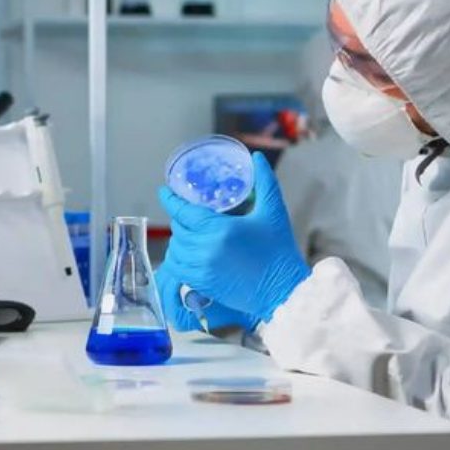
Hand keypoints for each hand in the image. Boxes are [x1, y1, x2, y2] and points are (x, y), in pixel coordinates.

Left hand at [158, 152, 310, 321]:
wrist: (284, 291)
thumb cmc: (279, 250)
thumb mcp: (273, 211)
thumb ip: (264, 181)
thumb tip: (255, 158)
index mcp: (219, 229)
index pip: (183, 211)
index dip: (170, 199)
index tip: (165, 191)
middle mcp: (205, 249)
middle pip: (178, 229)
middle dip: (180, 218)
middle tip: (188, 212)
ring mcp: (201, 269)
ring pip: (175, 249)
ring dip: (179, 239)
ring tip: (189, 232)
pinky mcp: (202, 284)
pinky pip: (178, 268)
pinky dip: (179, 258)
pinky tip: (188, 252)